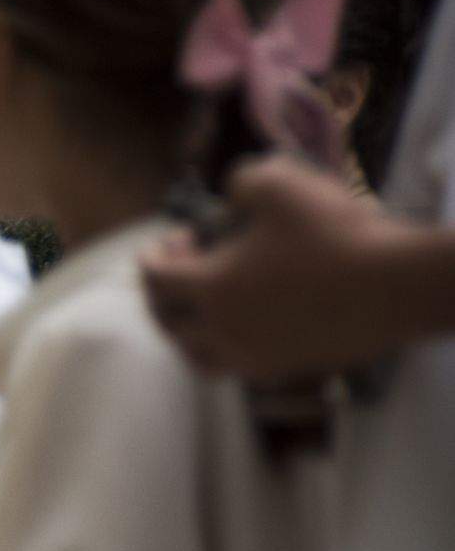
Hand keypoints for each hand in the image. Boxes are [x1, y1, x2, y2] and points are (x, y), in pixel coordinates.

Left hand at [143, 157, 432, 381]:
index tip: (174, 237)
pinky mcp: (287, 369)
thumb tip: (231, 193)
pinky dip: (225, 348)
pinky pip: (238, 367)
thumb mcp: (281, 182)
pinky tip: (247, 324)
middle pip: (167, 325)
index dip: (154, 255)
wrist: (396, 286)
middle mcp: (223, 332)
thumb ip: (243, 181)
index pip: (156, 280)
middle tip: (181, 269)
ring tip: (199, 311)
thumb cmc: (336, 232)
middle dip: (160, 295)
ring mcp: (254, 357)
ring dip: (187, 333)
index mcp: (211, 289)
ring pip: (197, 357)